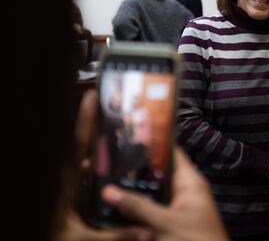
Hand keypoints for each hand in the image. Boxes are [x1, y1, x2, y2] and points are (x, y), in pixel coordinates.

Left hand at [56, 90, 149, 240]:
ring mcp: (70, 191)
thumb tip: (147, 231)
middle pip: (85, 149)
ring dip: (106, 154)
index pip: (77, 146)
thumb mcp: (85, 240)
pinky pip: (90, 181)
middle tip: (119, 112)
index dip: (85, 120)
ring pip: (89, 165)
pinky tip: (121, 173)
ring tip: (127, 141)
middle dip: (101, 130)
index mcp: (66, 186)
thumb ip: (116, 235)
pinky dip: (103, 173)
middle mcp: (68, 183)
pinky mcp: (73, 201)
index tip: (92, 96)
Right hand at [102, 148, 227, 240]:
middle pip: (159, 173)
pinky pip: (154, 208)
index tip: (127, 136)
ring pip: (154, 192)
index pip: (171, 152)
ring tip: (107, 179)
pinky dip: (140, 206)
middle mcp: (185, 190)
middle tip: (108, 161)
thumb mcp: (164, 223)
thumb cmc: (194, 240)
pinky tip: (120, 205)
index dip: (152, 143)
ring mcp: (180, 206)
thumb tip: (108, 190)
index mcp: (190, 181)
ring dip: (136, 189)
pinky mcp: (174, 222)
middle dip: (137, 169)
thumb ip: (137, 206)